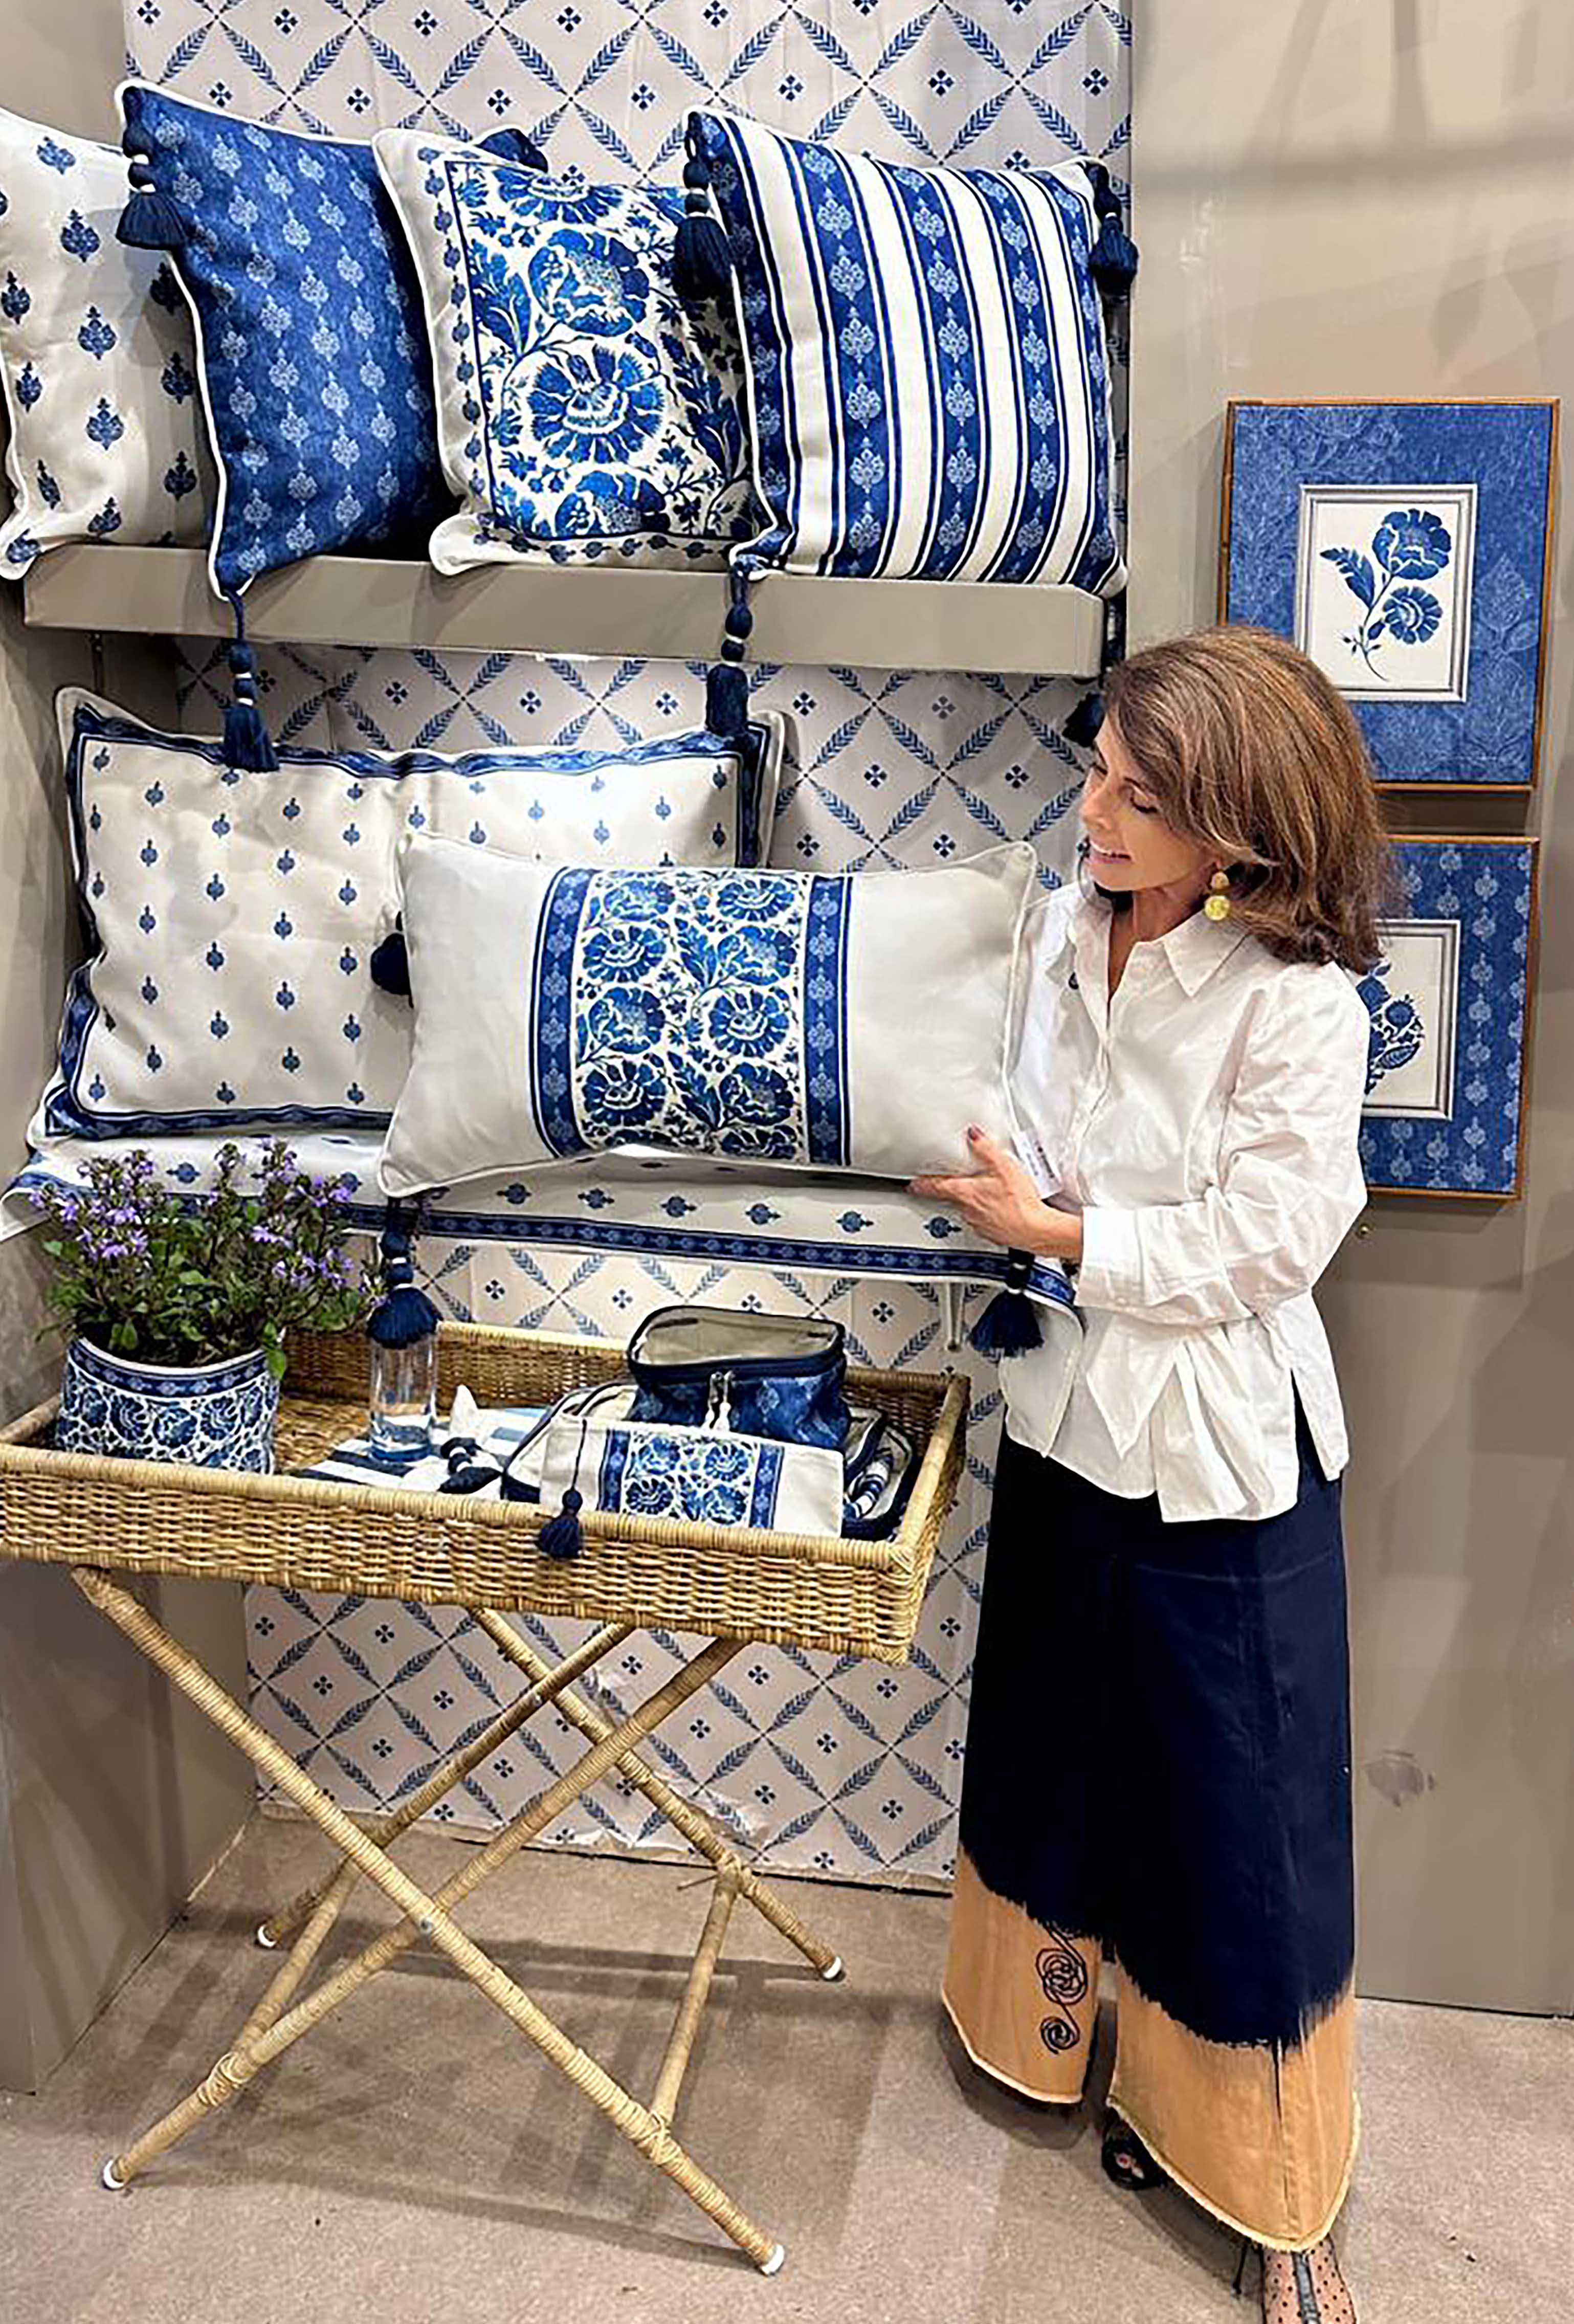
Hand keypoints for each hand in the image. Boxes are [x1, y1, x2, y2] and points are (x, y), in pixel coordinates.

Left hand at [911, 1128, 1081, 1261]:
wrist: (1036, 1230)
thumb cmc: (1020, 1202)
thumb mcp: (1003, 1167)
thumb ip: (986, 1149)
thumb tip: (973, 1135)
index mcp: (965, 1193)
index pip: (936, 1187)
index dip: (922, 1184)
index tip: (913, 1184)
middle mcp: (967, 1210)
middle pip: (952, 1198)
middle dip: (953, 1191)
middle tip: (956, 1183)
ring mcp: (978, 1223)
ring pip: (968, 1210)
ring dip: (973, 1203)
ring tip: (986, 1194)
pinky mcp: (992, 1233)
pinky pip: (983, 1221)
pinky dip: (988, 1214)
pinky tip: (1000, 1209)